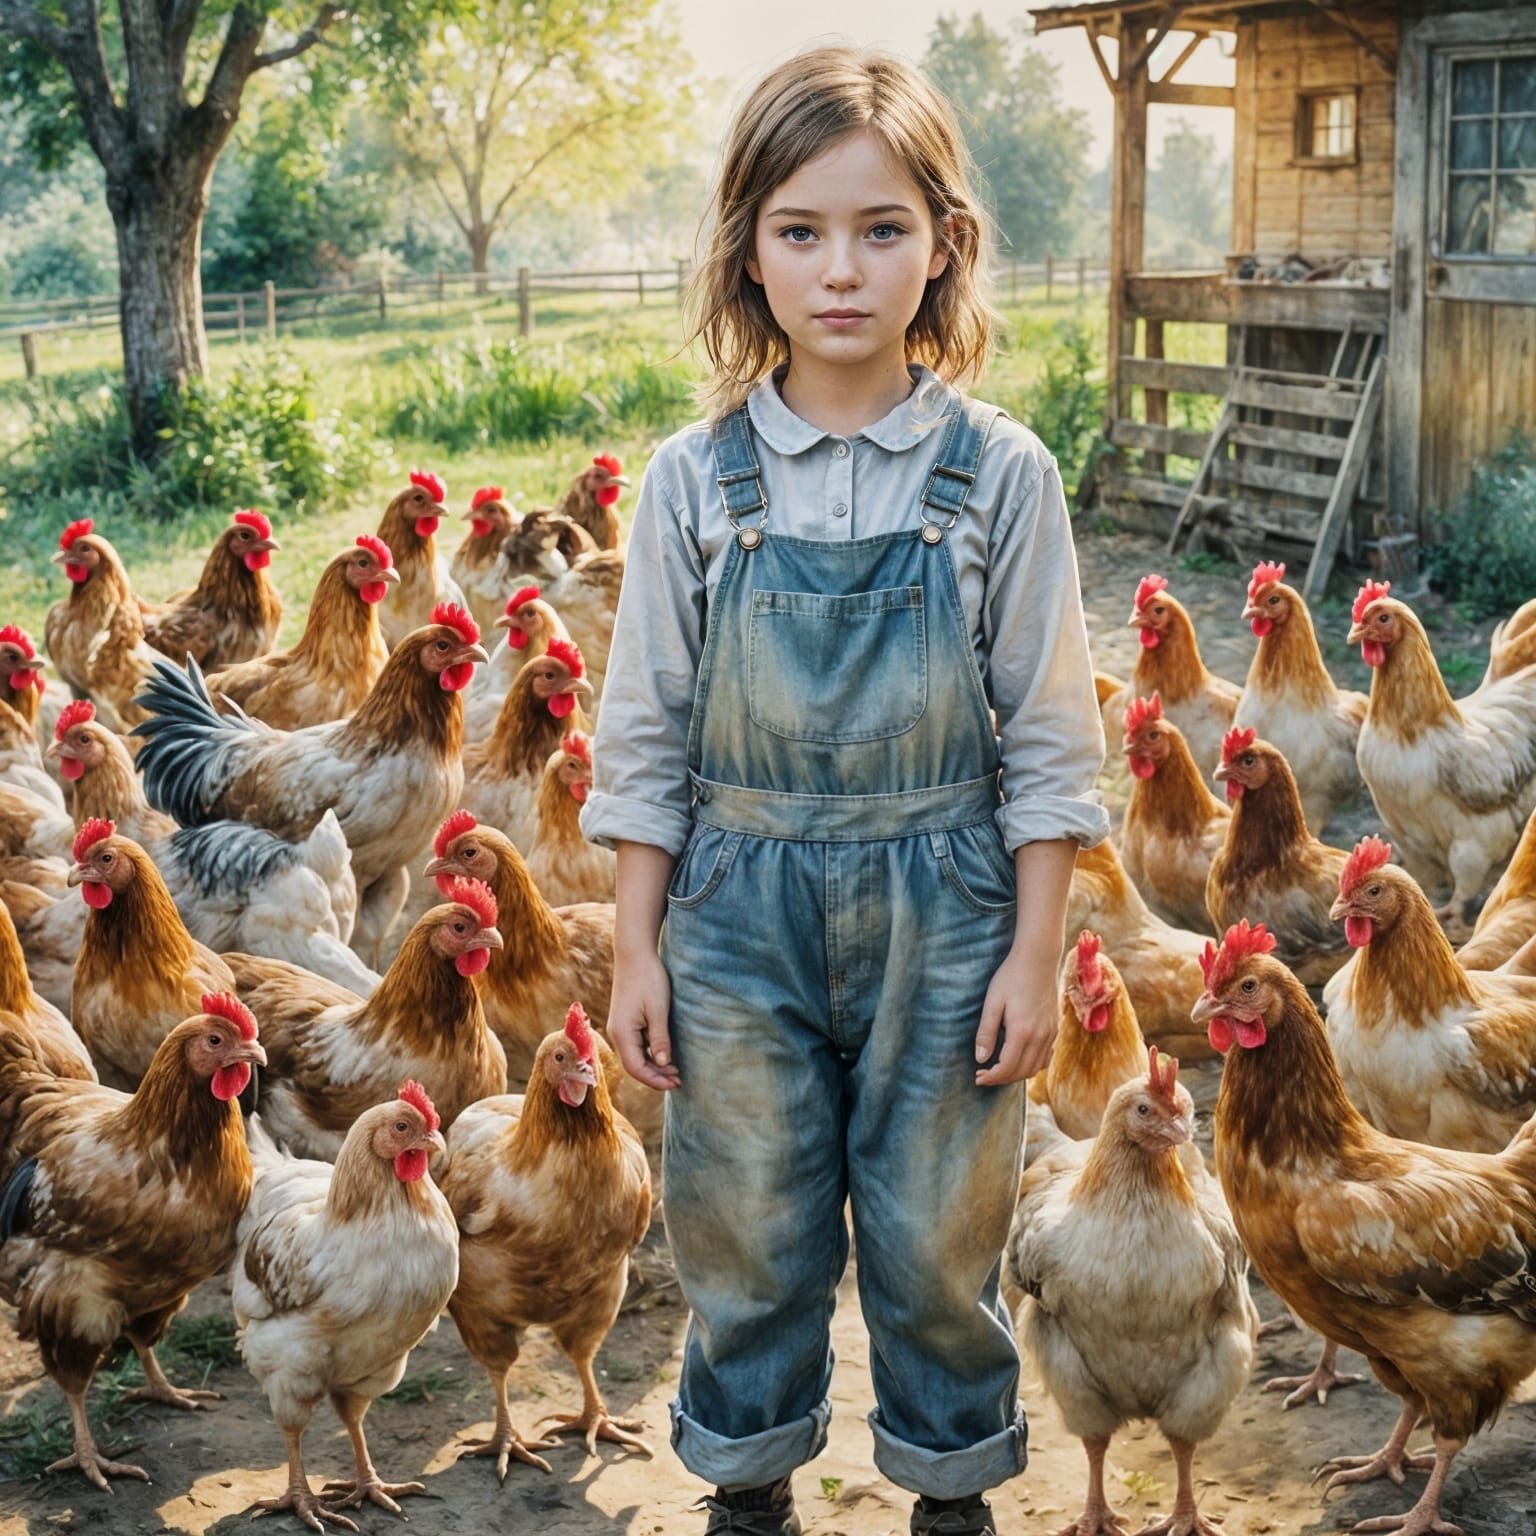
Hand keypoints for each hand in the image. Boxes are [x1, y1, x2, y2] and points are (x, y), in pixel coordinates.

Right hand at [608, 948, 680, 1091]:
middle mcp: (618, 1033)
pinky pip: (637, 1045)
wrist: (635, 954)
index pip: (636, 1068)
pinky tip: (665, 1054)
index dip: (655, 1080)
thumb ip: (659, 1038)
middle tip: (679, 1080)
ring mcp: (621, 1027)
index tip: (675, 1083)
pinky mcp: (626, 1021)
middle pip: (634, 1065)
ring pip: (636, 1056)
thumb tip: (663, 1063)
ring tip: (675, 1070)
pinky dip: (650, 1053)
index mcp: (622, 1033)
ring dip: (654, 1065)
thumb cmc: (648, 979)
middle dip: (656, 1076)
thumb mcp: (658, 1009)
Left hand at [974, 946, 1058, 1085]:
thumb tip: (980, 1058)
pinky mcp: (1055, 1028)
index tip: (978, 1078)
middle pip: (1022, 1072)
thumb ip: (986, 1032)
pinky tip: (1018, 1058)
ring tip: (998, 1069)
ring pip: (1036, 1068)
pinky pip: (1045, 1057)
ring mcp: (1051, 1033)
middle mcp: (1040, 1037)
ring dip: (1017, 1074)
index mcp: (1022, 1031)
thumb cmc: (1011, 977)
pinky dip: (1032, 1065)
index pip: (1007, 1068)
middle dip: (1002, 1079)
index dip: (991, 1078)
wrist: (1038, 959)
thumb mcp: (992, 1002)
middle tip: (984, 1075)